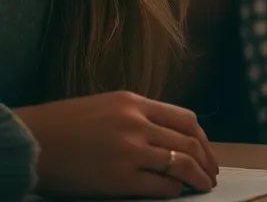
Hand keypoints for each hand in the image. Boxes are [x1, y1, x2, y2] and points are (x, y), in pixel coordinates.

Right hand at [15, 91, 218, 197]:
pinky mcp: (118, 178)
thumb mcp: (105, 107)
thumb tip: (166, 138)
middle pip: (188, 141)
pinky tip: (176, 193)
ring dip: (196, 176)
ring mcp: (129, 150)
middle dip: (206, 159)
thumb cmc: (61, 127)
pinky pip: (159, 185)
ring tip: (202, 186)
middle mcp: (136, 122)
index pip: (185, 119)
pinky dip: (173, 190)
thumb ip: (137, 117)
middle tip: (211, 173)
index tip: (207, 151)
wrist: (28, 142)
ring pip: (180, 162)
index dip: (202, 138)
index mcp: (134, 102)